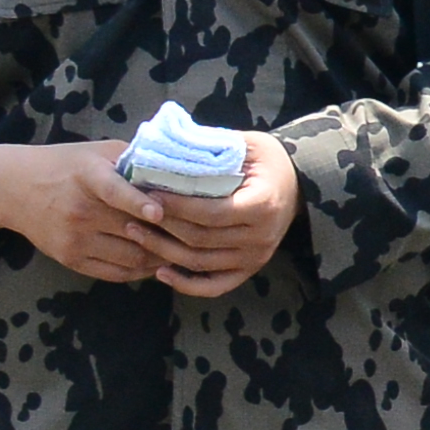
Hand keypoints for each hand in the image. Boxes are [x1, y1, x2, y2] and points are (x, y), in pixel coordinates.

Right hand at [0, 140, 180, 284]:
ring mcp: (75, 238)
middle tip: (200, 236)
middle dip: (169, 235)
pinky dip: (141, 270)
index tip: (160, 211)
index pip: (115, 191)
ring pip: (131, 256)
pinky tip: (157, 262)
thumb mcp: (96, 152)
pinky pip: (116, 273)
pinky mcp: (71, 259)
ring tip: (184, 251)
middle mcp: (80, 210)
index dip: (139, 202)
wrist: (12, 188)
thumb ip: (134, 159)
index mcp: (87, 176)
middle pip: (133, 230)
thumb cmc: (65, 165)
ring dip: (160, 256)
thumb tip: (180, 169)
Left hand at [135, 133, 301, 300]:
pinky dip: (186, 285)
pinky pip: (214, 285)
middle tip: (131, 214)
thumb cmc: (267, 160)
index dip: (176, 207)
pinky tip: (160, 272)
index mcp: (262, 205)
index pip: (211, 212)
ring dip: (164, 252)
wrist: (297, 185)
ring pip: (200, 263)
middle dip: (162, 227)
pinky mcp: (249, 269)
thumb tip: (166, 148)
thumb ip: (212, 147)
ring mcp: (256, 257)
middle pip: (201, 239)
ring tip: (136, 234)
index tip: (148, 194)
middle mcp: (261, 237)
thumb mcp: (247, 144)